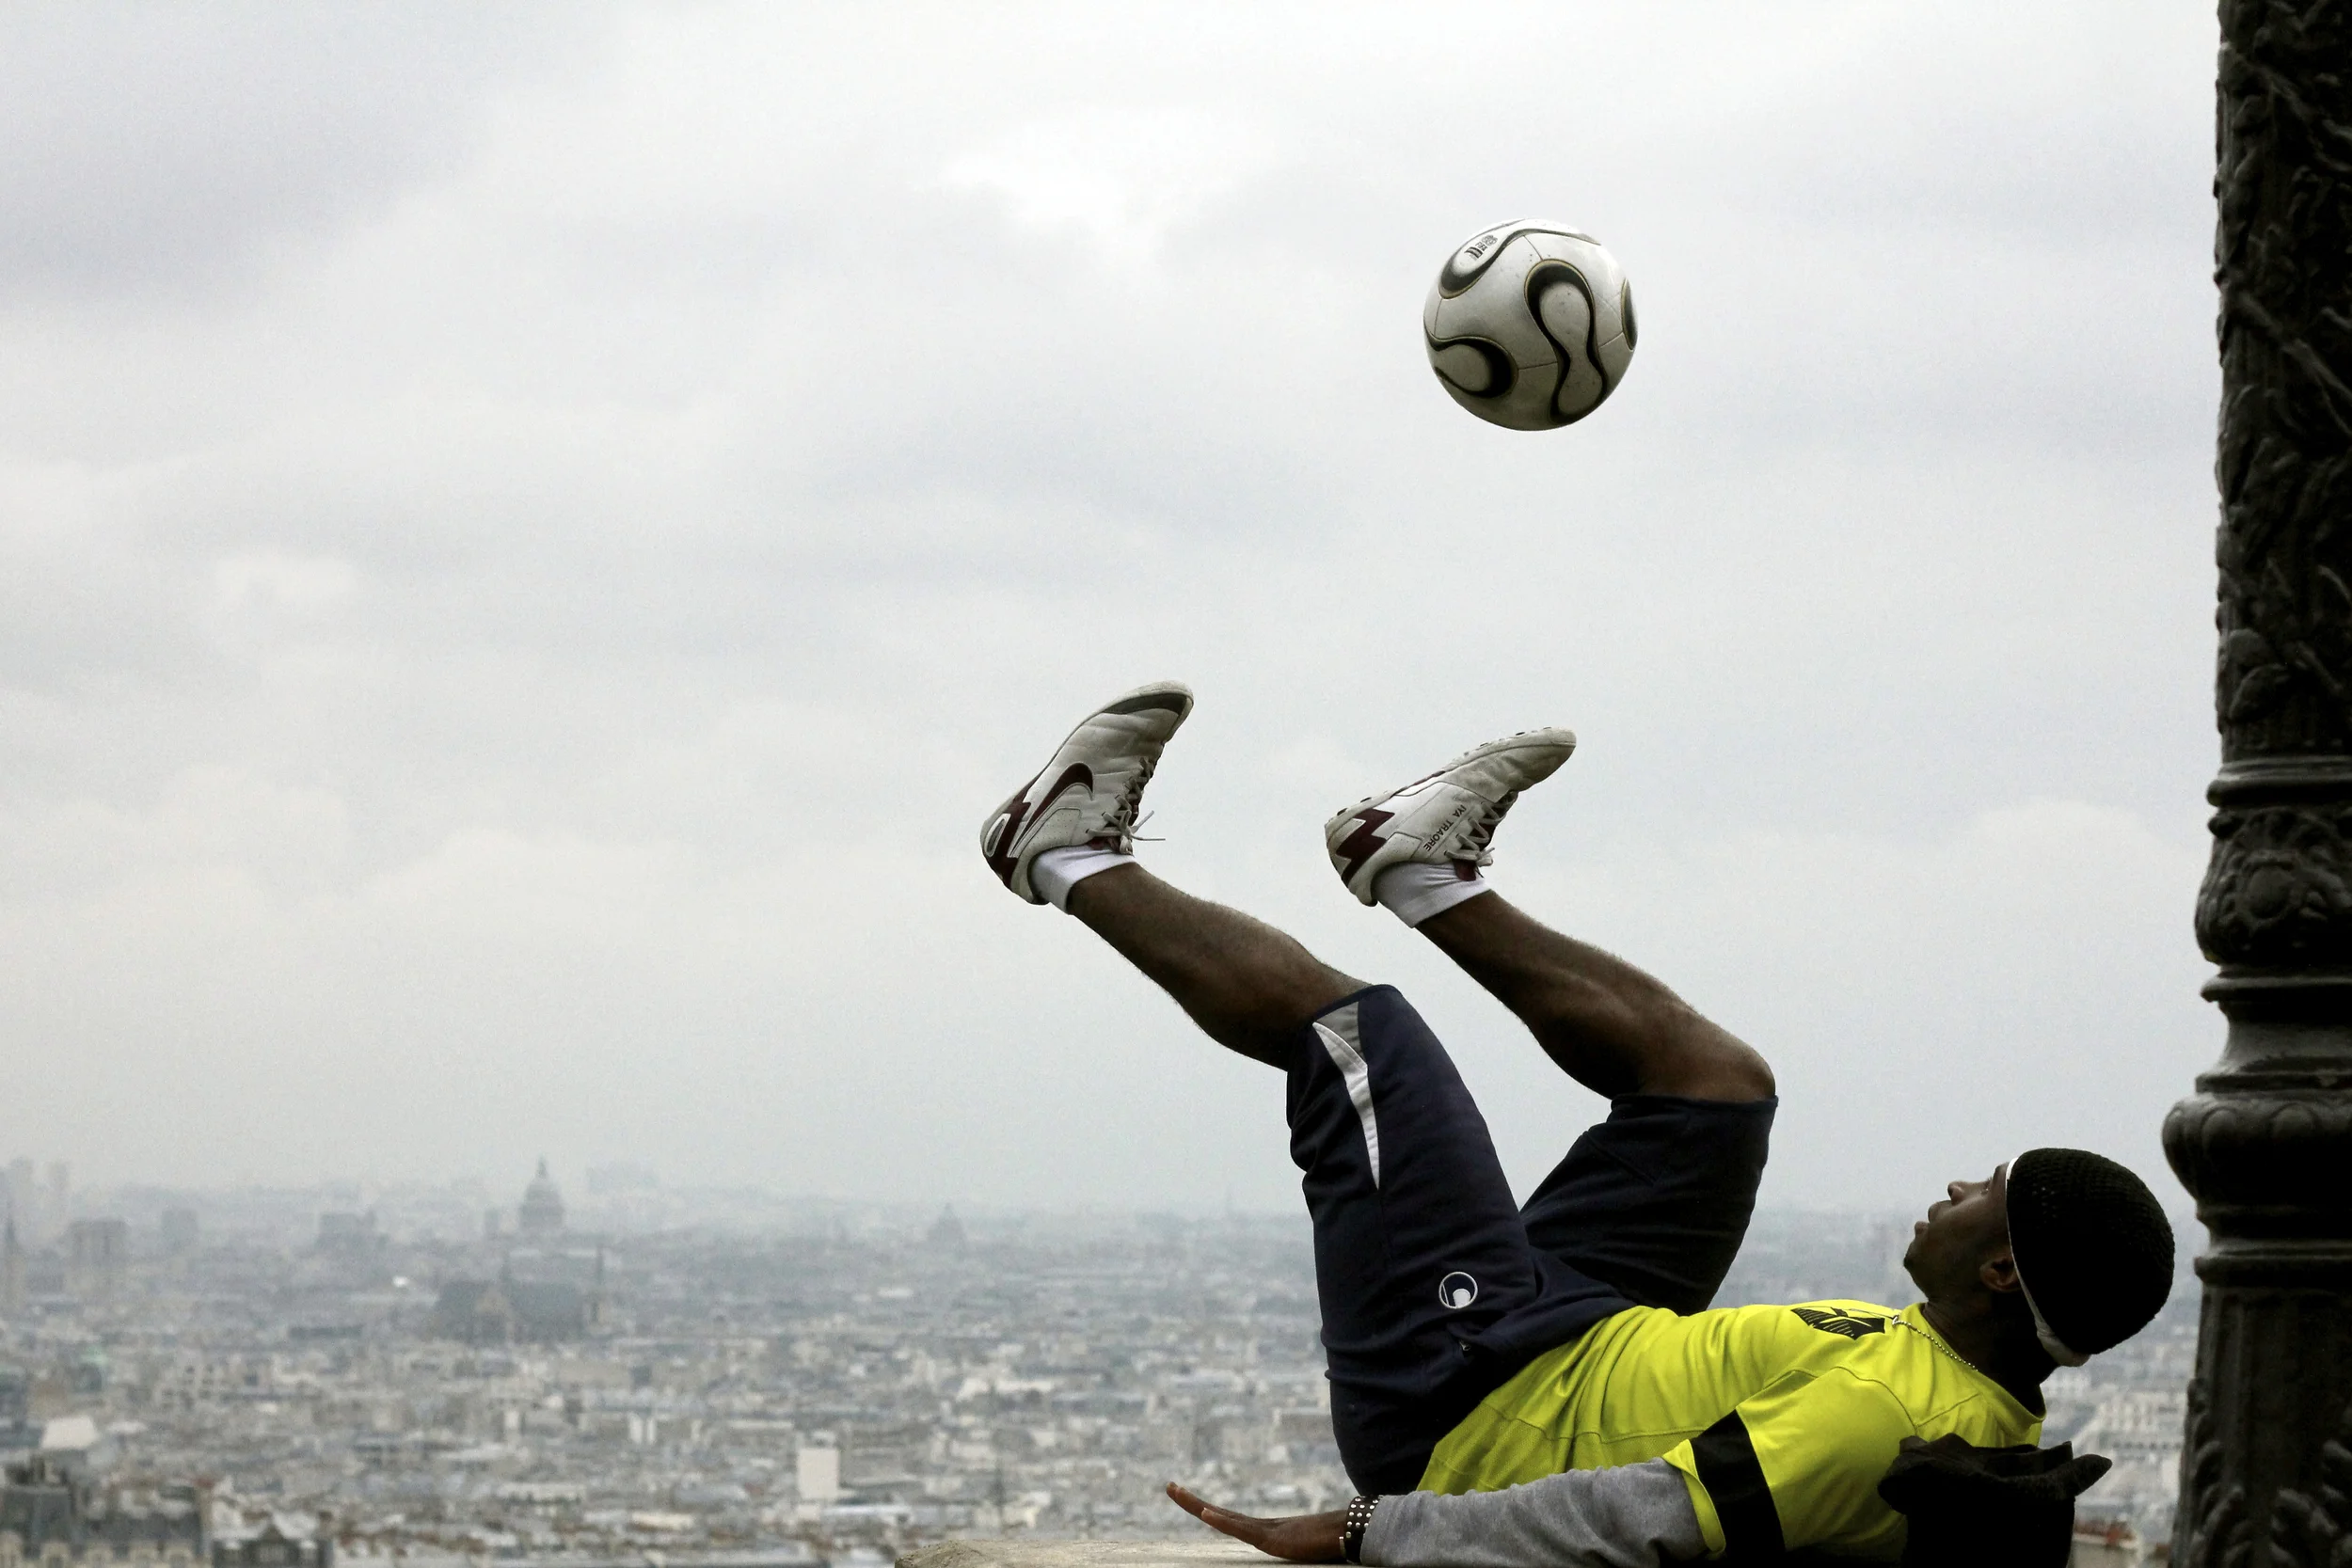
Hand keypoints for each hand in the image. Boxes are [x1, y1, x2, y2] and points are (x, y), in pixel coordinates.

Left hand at [1165, 1481, 1348, 1561]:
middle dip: (1191, 1501)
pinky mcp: (1272, 1539)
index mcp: (1266, 1531)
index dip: (1208, 1509)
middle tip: (1168, 1486)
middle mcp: (1261, 1527)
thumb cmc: (1333, 1543)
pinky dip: (1221, 1521)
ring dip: (1195, 1504)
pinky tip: (1204, 1513)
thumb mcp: (1305, 1550)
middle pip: (1218, 1512)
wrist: (1352, 1531)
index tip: (1188, 1499)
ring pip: (1222, 1517)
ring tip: (1173, 1491)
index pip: (1228, 1519)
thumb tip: (1299, 1548)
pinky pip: (1241, 1531)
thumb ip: (1296, 1547)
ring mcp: (1265, 1531)